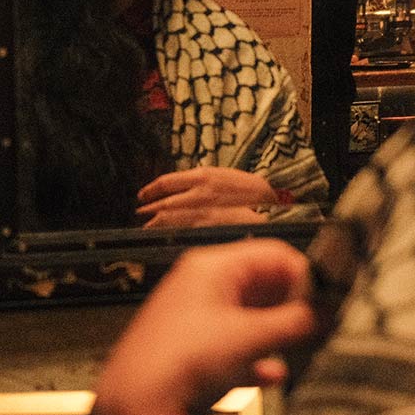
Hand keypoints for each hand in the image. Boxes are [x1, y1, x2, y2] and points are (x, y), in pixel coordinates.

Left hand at [90, 240, 315, 414]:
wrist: (132, 410)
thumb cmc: (180, 361)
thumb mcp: (246, 338)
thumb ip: (293, 323)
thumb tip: (330, 312)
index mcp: (212, 267)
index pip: (271, 253)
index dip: (304, 273)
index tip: (329, 299)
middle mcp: (203, 286)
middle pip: (262, 285)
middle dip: (294, 306)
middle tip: (324, 327)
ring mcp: (197, 318)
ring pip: (250, 317)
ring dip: (278, 333)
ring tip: (307, 349)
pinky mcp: (193, 351)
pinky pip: (235, 347)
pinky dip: (256, 358)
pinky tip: (274, 376)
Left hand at [138, 167, 276, 227]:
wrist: (274, 204)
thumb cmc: (252, 190)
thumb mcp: (225, 176)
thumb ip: (202, 181)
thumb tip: (183, 187)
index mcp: (202, 176)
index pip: (166, 182)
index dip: (151, 189)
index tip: (142, 195)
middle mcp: (199, 194)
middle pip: (164, 203)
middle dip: (150, 211)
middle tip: (141, 215)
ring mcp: (203, 214)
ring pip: (170, 220)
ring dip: (156, 225)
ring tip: (147, 229)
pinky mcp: (209, 231)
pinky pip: (184, 233)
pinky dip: (171, 235)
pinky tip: (166, 238)